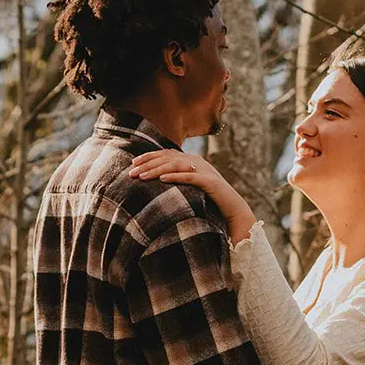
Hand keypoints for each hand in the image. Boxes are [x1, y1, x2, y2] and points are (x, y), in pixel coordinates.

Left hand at [128, 151, 256, 239]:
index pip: (166, 154)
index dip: (149, 156)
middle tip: (131, 172)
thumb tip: (157, 180)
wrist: (233, 210)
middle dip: (147, 164)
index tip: (133, 162)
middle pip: (168, 158)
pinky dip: (175, 177)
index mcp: (192, 161)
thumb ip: (178, 180)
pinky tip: (162, 180)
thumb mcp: (191, 187)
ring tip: (141, 176)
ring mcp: (204, 171)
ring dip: (156, 170)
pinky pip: (190, 177)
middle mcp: (197, 162)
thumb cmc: (210, 201)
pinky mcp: (209, 182)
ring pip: (176, 166)